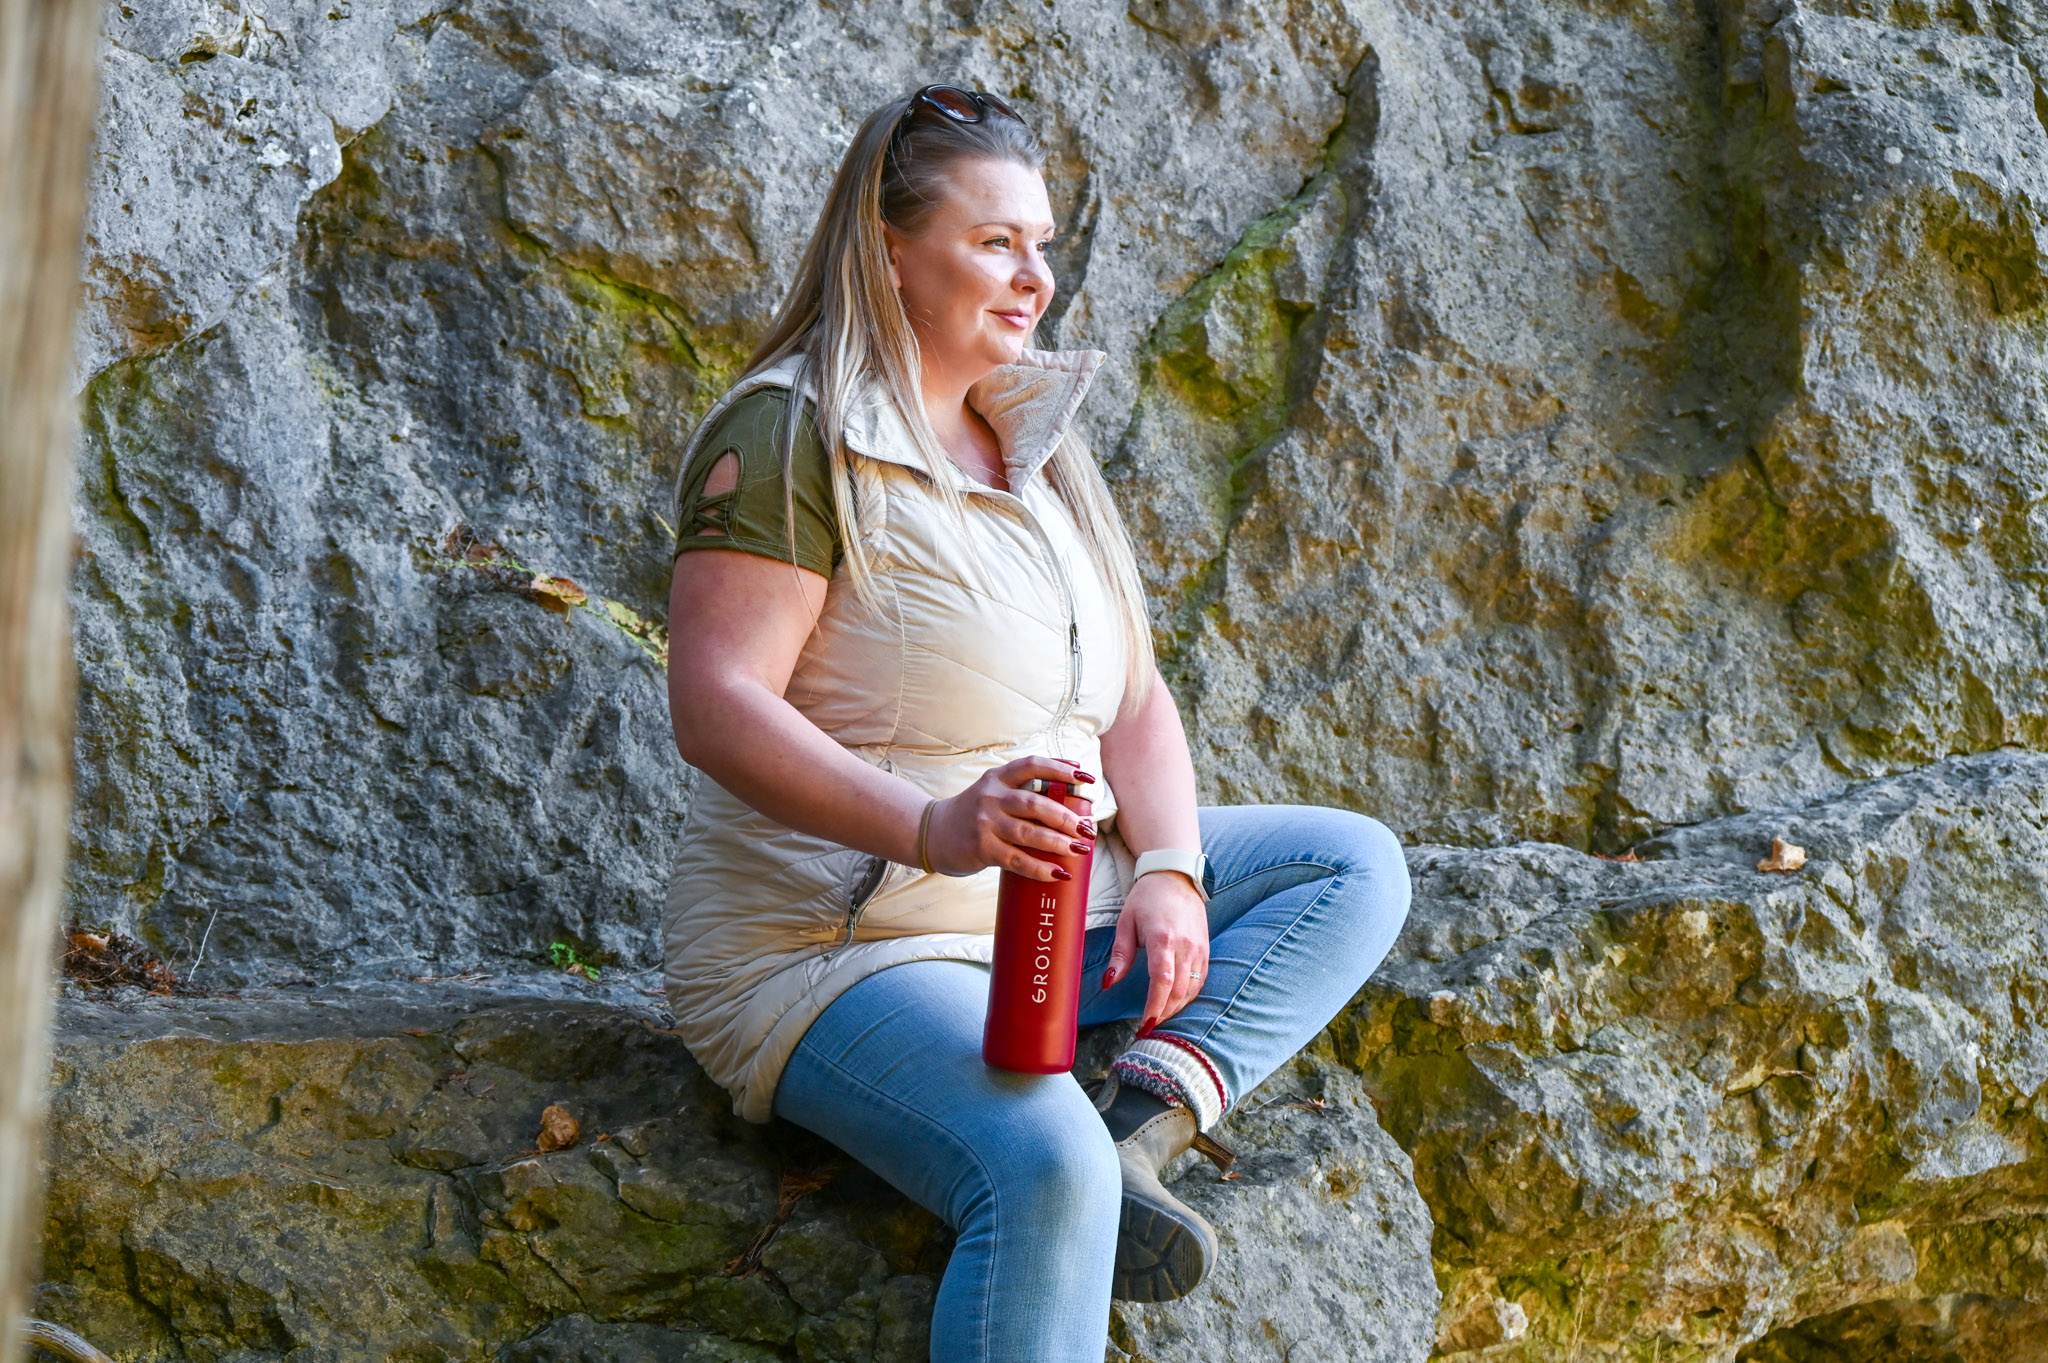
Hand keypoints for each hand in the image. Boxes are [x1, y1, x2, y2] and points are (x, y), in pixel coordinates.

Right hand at [925, 754, 1096, 879]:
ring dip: (1059, 843)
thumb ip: (1024, 791)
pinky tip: (1058, 873)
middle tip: (1087, 829)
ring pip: (1029, 833)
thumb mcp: (994, 792)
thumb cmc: (976, 813)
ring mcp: (984, 822)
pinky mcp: (981, 848)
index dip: (1061, 769)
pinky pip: (1017, 860)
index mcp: (998, 777)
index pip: (1032, 765)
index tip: (1086, 777)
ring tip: (1080, 850)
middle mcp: (991, 796)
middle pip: (1035, 804)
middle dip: (1066, 817)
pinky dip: (1040, 868)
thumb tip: (1072, 798)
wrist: (935, 833)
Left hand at [1101, 868, 1209, 1033]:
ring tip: (1159, 1017)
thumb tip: (1107, 983)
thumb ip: (1120, 955)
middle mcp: (1185, 946)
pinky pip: (1200, 980)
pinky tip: (1175, 1002)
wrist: (1176, 876)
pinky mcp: (1205, 949)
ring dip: (1176, 1007)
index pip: (1161, 981)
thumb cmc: (1147, 898)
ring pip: (1191, 989)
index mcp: (1163, 938)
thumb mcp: (1126, 922)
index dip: (1154, 1006)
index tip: (1145, 1024)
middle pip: (1178, 991)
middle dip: (1163, 1013)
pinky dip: (1188, 995)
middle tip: (1147, 1027)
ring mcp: (1199, 948)